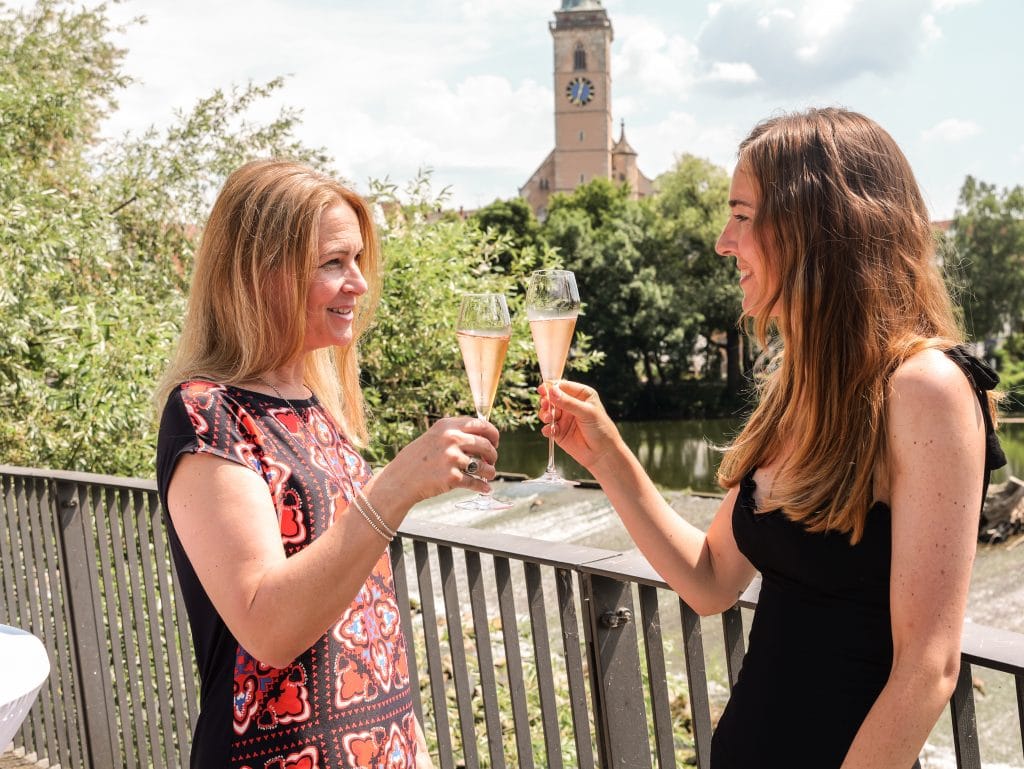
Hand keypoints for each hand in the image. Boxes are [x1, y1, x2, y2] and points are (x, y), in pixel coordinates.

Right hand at [379, 416, 499, 507]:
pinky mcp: (452, 478)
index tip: (495, 442)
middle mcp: (450, 439)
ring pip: (484, 466)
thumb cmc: (418, 459)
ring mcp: (451, 458)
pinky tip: (485, 488)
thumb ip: (455, 433)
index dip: (492, 434)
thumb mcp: (434, 437)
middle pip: (486, 445)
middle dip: (493, 454)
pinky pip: (475, 483)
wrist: (400, 480)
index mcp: (447, 426)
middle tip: (491, 461)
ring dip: (490, 472)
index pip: (481, 424)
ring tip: (489, 475)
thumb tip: (483, 437)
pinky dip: (482, 487)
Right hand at [539, 381, 621, 471]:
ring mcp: (564, 418)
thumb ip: (568, 402)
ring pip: (547, 411)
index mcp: (581, 394)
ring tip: (548, 419)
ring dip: (545, 414)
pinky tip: (551, 431)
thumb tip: (551, 391)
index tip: (542, 389)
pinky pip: (548, 427)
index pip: (563, 386)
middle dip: (546, 401)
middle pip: (551, 398)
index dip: (551, 387)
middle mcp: (571, 404)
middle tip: (545, 405)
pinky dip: (547, 428)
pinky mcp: (558, 431)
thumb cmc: (601, 429)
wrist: (602, 453)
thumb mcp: (587, 412)